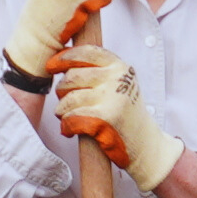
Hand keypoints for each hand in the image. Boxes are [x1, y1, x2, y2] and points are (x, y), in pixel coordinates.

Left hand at [54, 45, 181, 180]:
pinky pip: (72, 118)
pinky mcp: (106, 118)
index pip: (86, 52)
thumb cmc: (124, 115)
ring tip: (68, 118)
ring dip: (62, 112)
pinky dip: (67, 126)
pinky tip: (70, 130)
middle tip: (65, 104)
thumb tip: (61, 59)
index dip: (65, 57)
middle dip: (62, 91)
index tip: (52, 65)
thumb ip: (97, 71)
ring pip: (69, 99)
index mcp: (120, 67)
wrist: (145, 144)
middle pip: (72, 76)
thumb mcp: (118, 85)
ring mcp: (113, 98)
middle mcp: (118, 79)